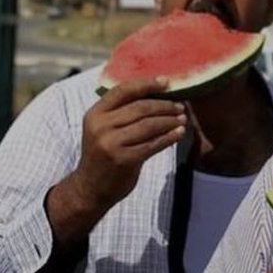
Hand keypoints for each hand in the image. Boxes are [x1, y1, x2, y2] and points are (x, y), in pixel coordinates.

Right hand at [48, 78, 185, 241]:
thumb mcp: (103, 129)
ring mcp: (111, 144)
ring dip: (169, 120)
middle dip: (164, 105)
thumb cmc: (103, 154)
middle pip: (140, 107)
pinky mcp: (123, 160)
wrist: (89, 190)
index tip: (166, 82)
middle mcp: (101, 126)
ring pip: (149, 125)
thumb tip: (157, 93)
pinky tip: (178, 133)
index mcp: (95, 114)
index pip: (124, 90)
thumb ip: (123, 112)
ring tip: (182, 118)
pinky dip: (168, 137)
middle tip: (180, 106)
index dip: (147, 84)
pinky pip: (152, 144)